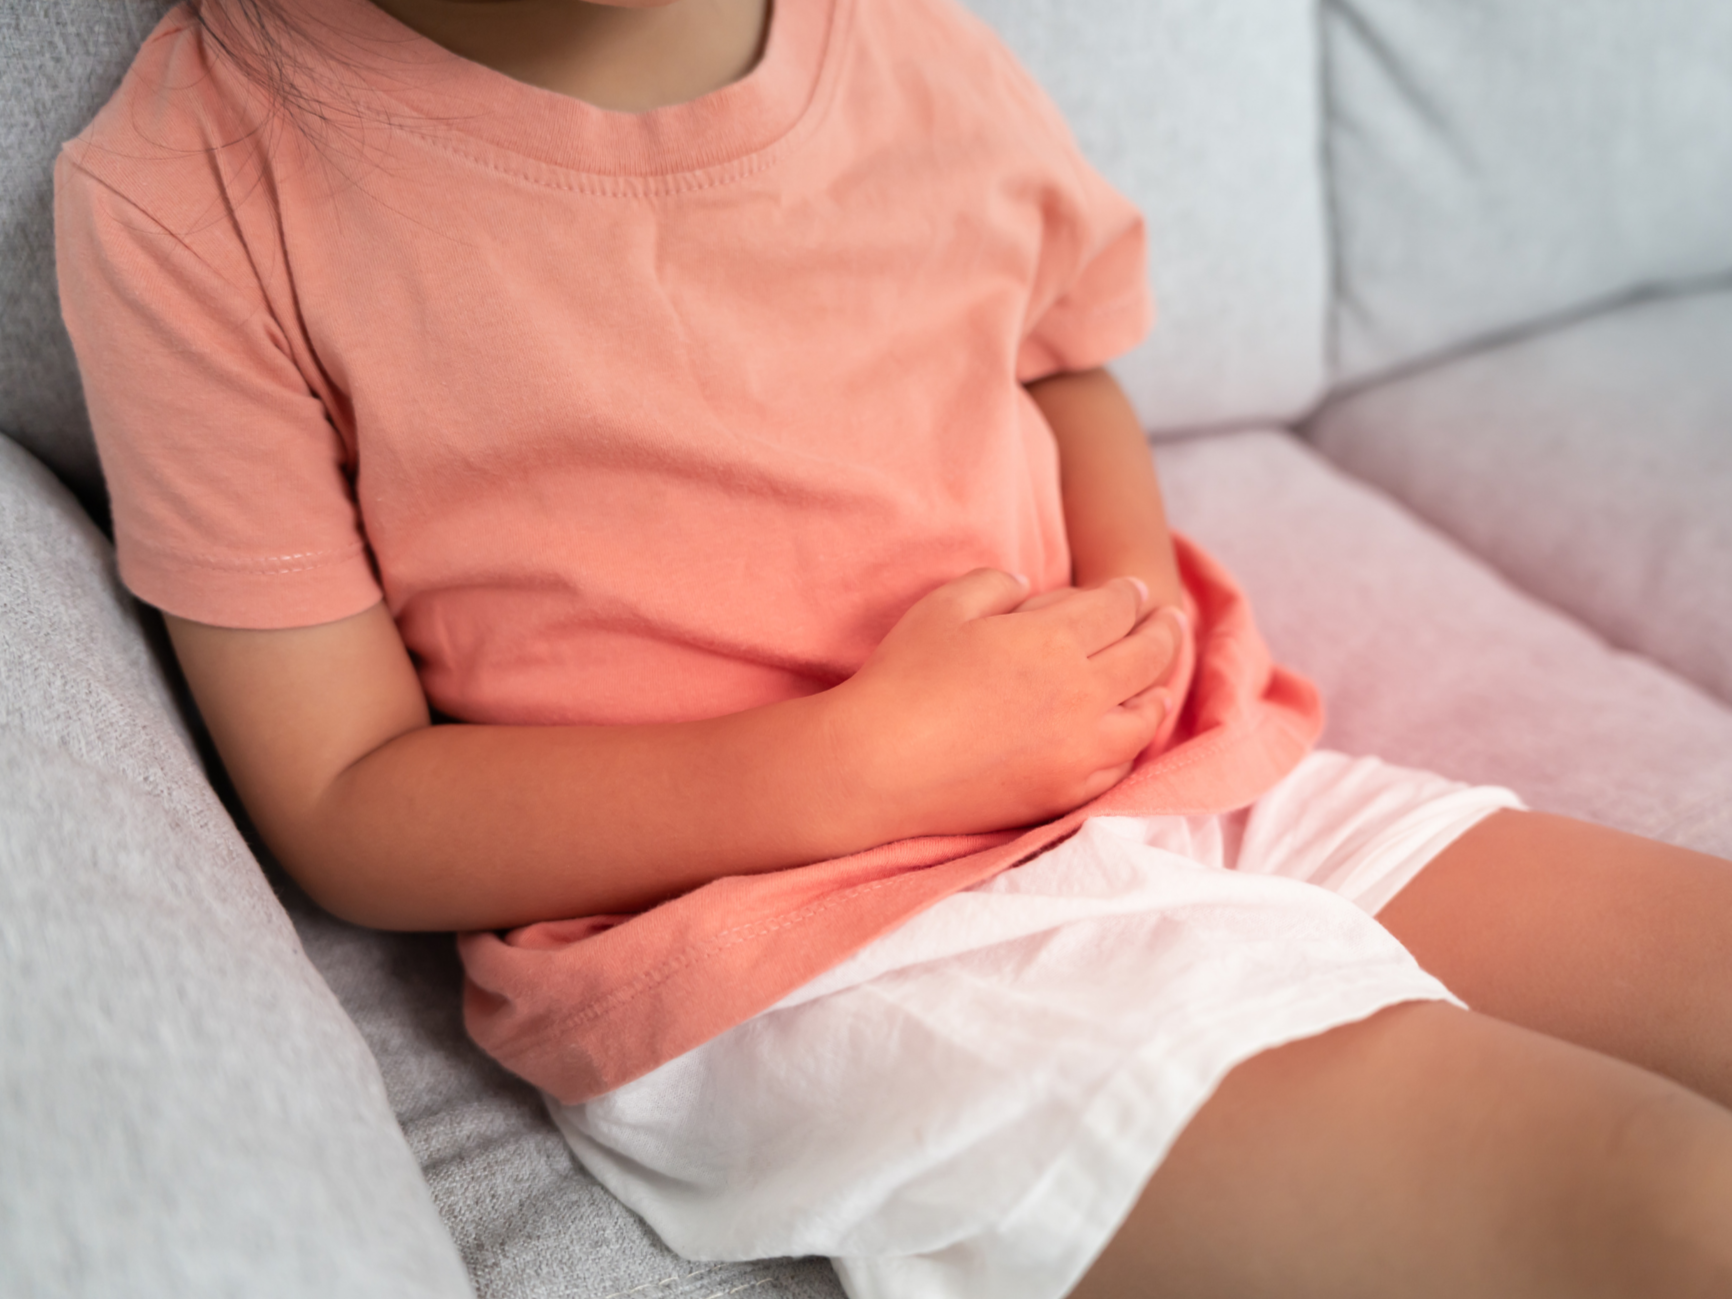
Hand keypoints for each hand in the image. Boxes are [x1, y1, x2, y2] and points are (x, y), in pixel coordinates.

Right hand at [825, 569, 1186, 840]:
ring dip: (1157, 688)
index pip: (1116, 608)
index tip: (1133, 591)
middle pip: (1146, 656)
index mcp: (1054, 639)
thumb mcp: (945, 605)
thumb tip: (1029, 588)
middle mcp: (1081, 693)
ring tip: (1158, 677)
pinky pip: (1120, 765)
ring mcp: (1079, 749)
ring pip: (1145, 715)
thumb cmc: (904, 678)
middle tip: (1169, 621)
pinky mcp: (1066, 792)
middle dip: (1163, 632)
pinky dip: (1131, 741)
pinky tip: (1125, 732)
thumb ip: (996, 585)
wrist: (879, 766)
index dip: (1128, 594)